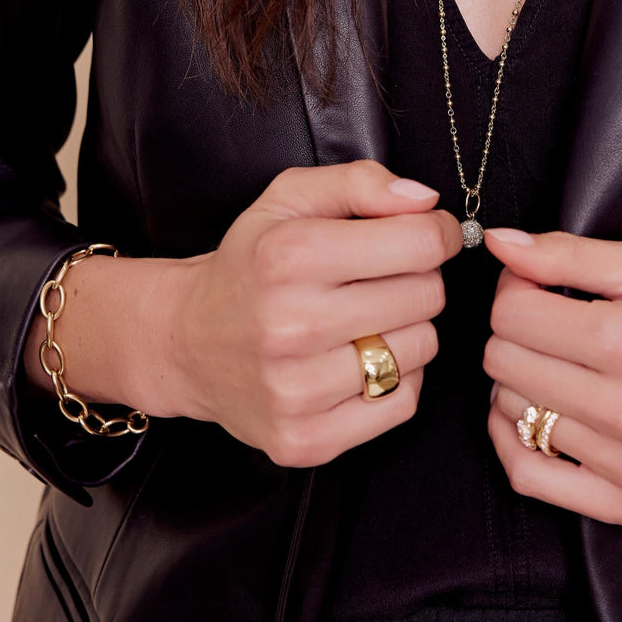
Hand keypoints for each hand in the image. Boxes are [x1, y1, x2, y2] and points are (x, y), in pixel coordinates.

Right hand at [154, 160, 461, 465]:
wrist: (185, 343)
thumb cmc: (250, 265)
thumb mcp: (289, 198)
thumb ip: (360, 182)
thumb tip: (424, 201)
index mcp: (290, 257)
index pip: (421, 245)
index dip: (437, 234)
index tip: (427, 235)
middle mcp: (291, 326)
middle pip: (427, 297)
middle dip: (417, 280)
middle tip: (381, 280)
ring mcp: (296, 390)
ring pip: (421, 349)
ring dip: (406, 330)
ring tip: (363, 322)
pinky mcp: (304, 439)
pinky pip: (402, 402)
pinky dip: (395, 380)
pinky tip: (358, 362)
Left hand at [482, 228, 621, 527]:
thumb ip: (567, 254)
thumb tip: (499, 244)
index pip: (514, 315)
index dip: (514, 289)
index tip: (535, 286)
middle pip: (504, 363)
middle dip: (514, 332)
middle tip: (548, 323)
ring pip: (511, 413)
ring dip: (519, 381)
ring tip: (557, 363)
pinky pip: (530, 477)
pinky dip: (513, 439)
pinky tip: (531, 412)